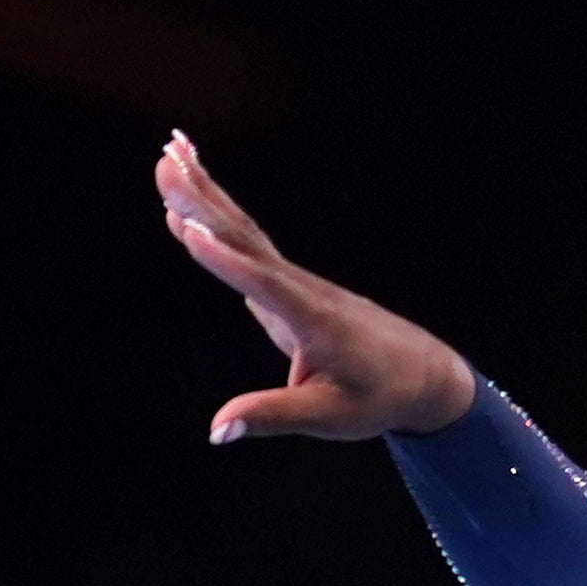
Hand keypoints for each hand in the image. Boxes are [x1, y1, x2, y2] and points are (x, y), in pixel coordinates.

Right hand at [154, 132, 476, 442]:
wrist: (422, 373)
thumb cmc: (379, 396)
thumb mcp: (328, 416)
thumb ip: (271, 417)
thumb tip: (216, 429)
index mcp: (313, 319)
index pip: (263, 284)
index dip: (225, 260)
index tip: (187, 228)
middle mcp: (302, 289)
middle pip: (245, 238)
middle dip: (202, 199)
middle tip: (165, 159)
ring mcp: (295, 281)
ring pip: (244, 232)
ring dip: (204, 193)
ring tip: (169, 156)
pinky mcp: (289, 285)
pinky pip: (248, 246)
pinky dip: (217, 221)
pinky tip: (187, 210)